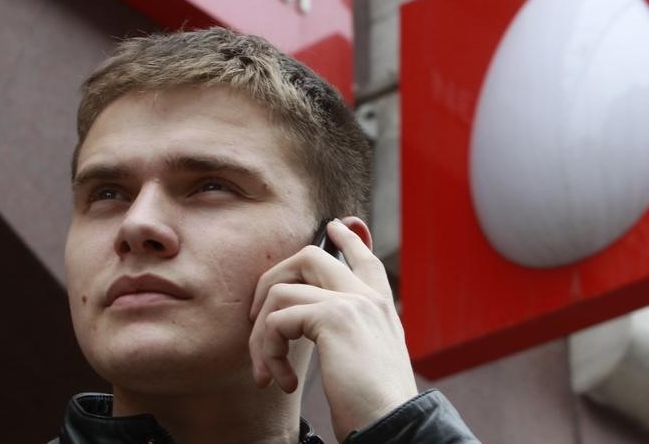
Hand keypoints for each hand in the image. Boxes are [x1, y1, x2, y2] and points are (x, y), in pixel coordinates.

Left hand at [248, 218, 417, 440]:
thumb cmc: (376, 405)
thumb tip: (315, 324)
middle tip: (256, 318)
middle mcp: (368, 297)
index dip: (349, 239)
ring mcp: (351, 302)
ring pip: (281, 289)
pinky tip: (281, 381)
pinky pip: (277, 320)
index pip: (365, 259)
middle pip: (311, 255)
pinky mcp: (332, 317)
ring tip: (267, 369)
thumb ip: (350, 335)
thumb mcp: (367, 361)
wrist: (393, 425)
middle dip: (271, 278)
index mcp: (380, 308)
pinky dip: (268, 352)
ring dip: (260, 333)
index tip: (335, 225)